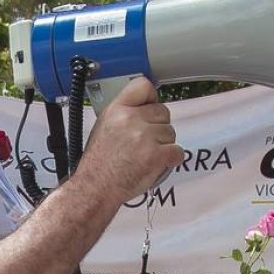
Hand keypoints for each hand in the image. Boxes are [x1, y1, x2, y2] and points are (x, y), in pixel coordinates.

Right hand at [80, 78, 182, 200]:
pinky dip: (171, 160)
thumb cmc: (98, 164)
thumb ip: (123, 114)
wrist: (95, 188)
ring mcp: (145, 137)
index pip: (143, 86)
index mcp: (116, 110)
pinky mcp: (157, 155)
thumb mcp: (103, 127)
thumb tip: (144, 108)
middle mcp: (130, 119)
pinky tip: (156, 164)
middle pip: (163, 111)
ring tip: (144, 156)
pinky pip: (177, 151)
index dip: (151, 98)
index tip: (149, 107)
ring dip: (163, 145)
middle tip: (143, 143)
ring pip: (171, 133)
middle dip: (158, 127)